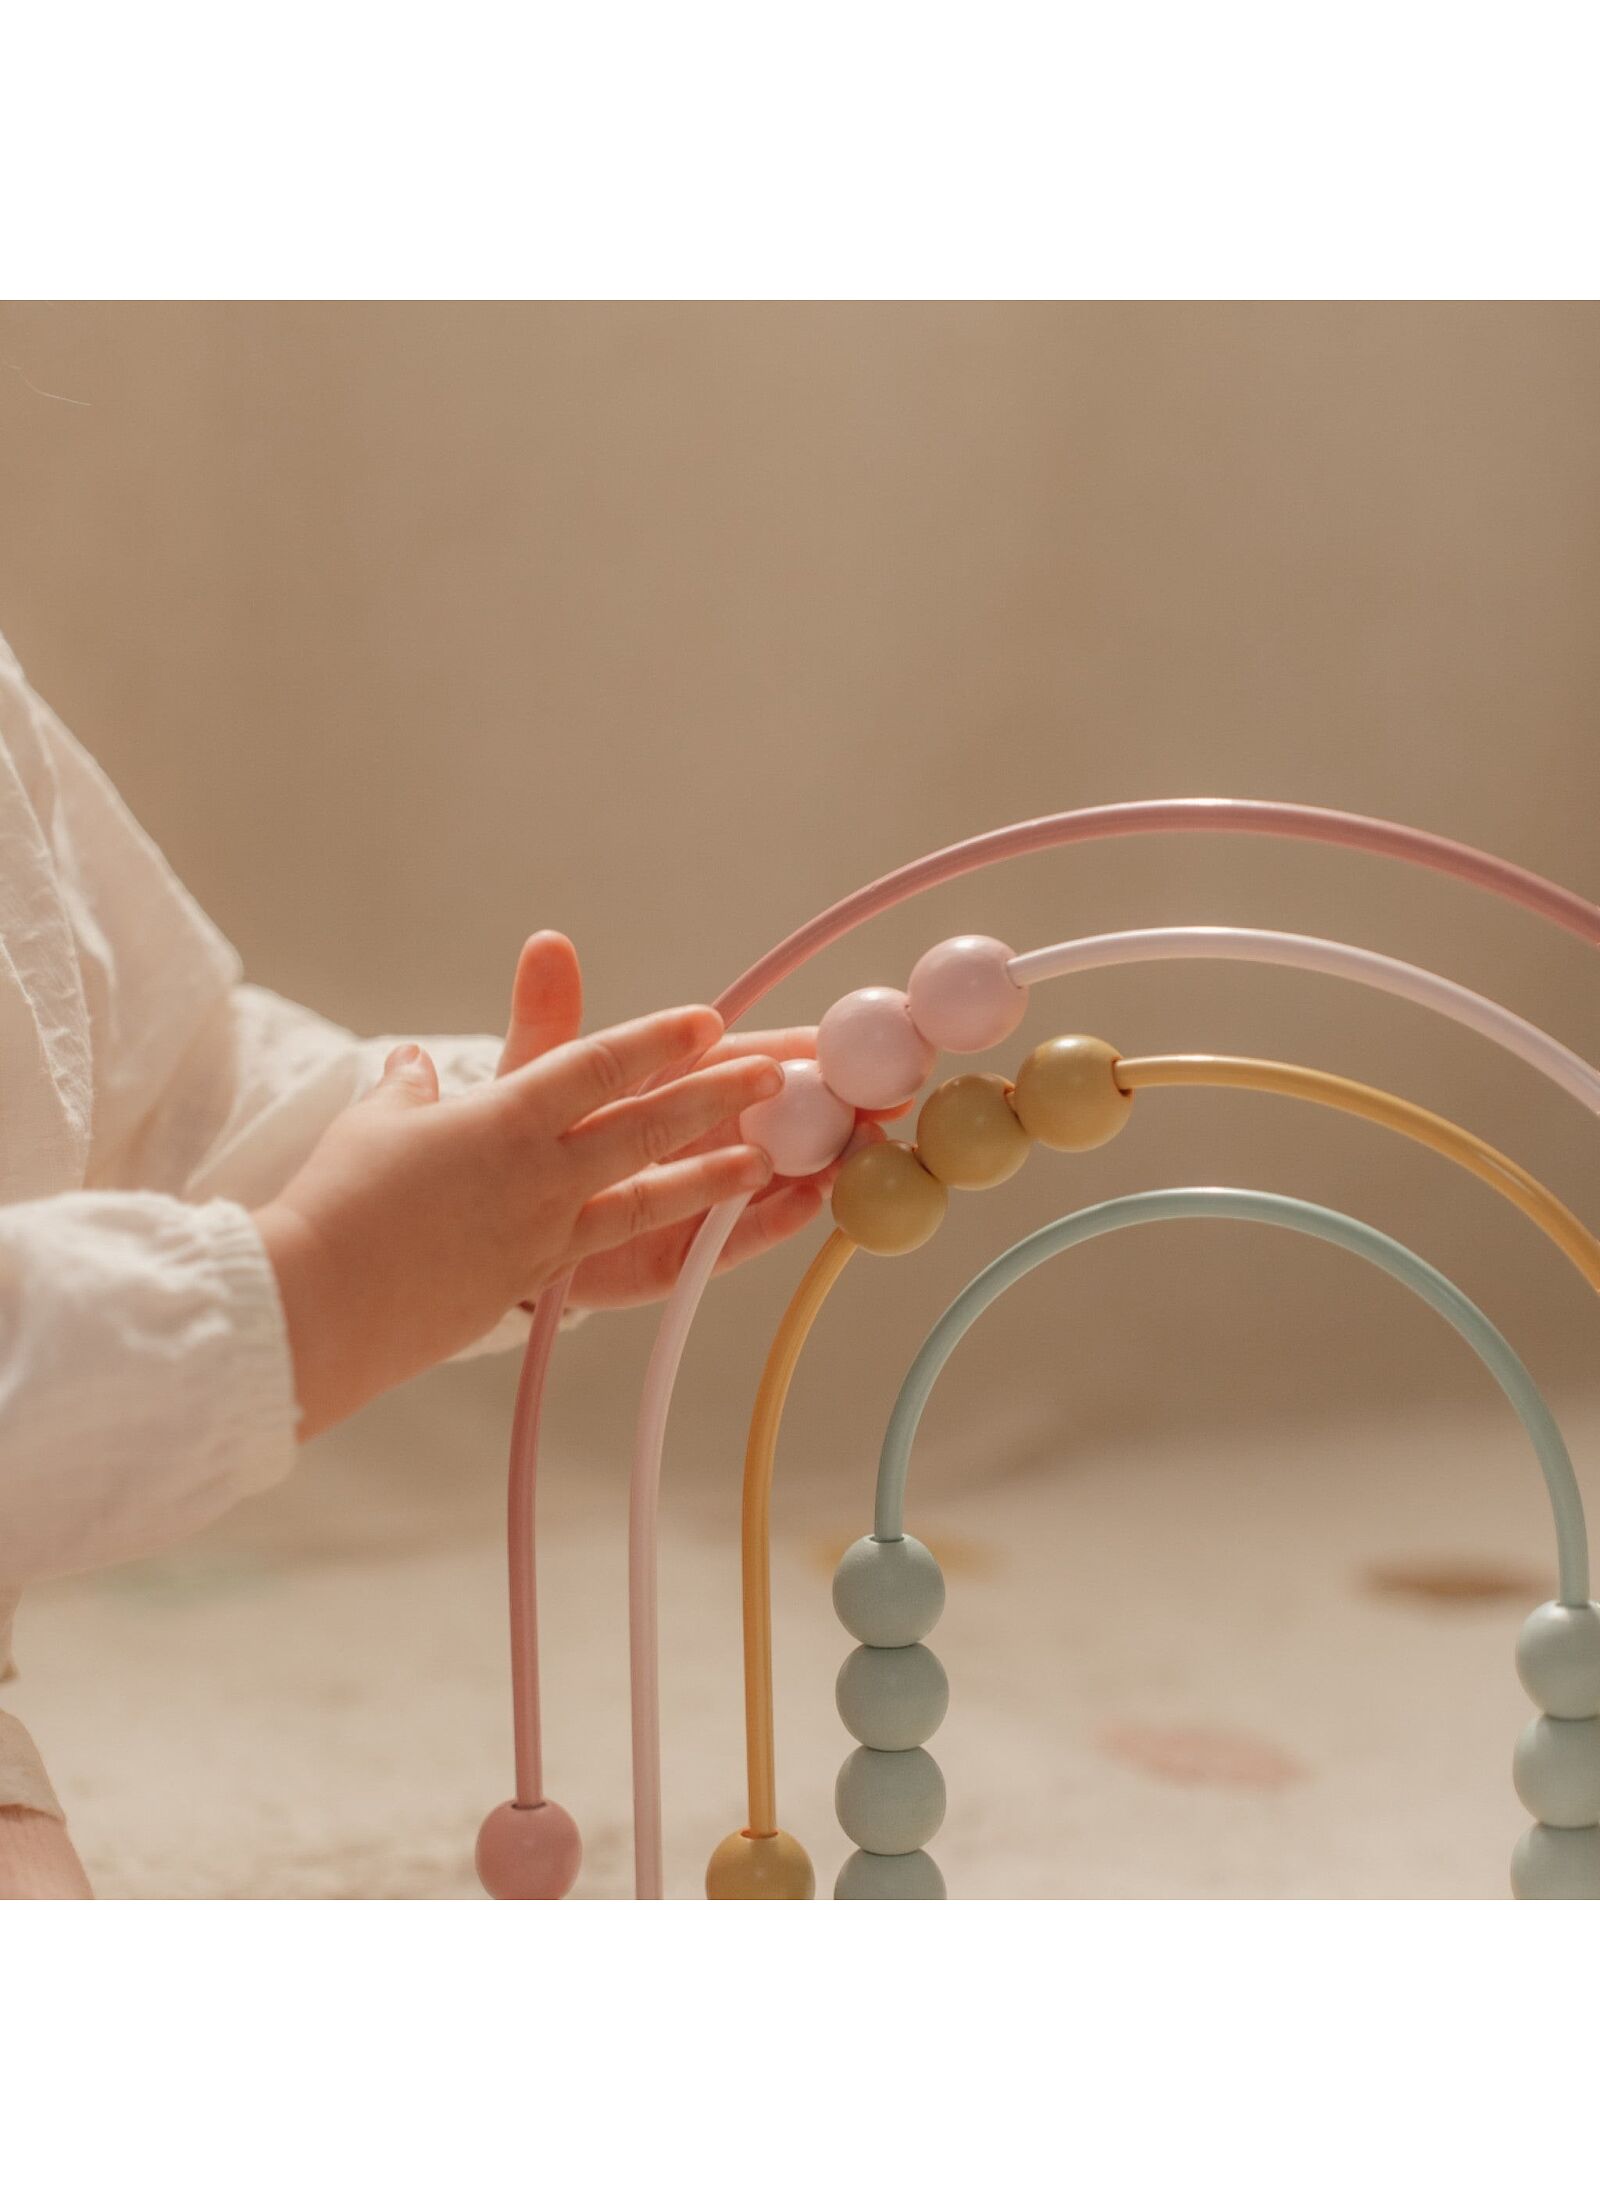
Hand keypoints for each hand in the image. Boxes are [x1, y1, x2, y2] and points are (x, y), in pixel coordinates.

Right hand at [256, 940, 784, 1435]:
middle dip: (714, 1095)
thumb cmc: (336, 1204)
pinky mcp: (538, 1282)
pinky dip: (672, 1240)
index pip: (593, 1065)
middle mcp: (535, 1172)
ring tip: (770, 1162)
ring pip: (648, 1196)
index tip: (705, 1019)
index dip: (654, 1040)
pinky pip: (621, 1256)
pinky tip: (710, 1235)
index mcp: (498, 1118)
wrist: (313, 1303)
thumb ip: (410, 1089)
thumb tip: (414, 1066)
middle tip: (776, 1075)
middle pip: (643, 1125)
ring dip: (714, 1175)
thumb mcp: (375, 1124)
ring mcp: (544, 1232)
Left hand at [494, 934, 885, 1308]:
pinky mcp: (682, 1254)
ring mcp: (697, 1196)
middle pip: (780, 1119)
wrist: (490, 1230)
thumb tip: (545, 943)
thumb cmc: (522, 1140)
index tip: (849, 1043)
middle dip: (835, 1110)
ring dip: (822, 1165)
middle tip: (882, 1103)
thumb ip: (549, 1019)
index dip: (801, 1052)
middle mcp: (698, 1138)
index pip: (749, 1060)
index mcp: (675, 1085)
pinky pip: (736, 1238)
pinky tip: (810, 1204)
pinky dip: (775, 1221)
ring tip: (860, 1154)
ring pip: (773, 1176)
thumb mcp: (532, 1077)